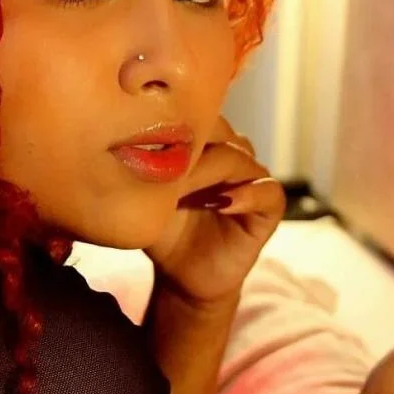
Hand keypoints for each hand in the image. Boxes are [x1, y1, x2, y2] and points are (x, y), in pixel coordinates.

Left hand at [143, 115, 285, 307]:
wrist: (180, 276)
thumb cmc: (161, 230)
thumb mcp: (148, 196)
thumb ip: (146, 167)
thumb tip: (125, 137)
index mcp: (203, 146)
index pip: (196, 117)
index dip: (175, 126)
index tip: (146, 144)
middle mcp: (230, 156)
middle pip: (220, 132)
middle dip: (193, 146)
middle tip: (164, 167)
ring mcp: (251, 180)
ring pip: (241, 157)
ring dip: (213, 170)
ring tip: (183, 190)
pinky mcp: (267, 209)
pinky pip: (268, 192)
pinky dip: (248, 195)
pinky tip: (221, 204)